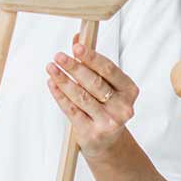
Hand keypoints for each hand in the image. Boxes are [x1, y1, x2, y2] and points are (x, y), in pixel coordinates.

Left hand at [46, 35, 138, 159]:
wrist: (107, 143)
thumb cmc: (106, 107)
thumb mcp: (106, 85)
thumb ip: (93, 62)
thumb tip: (78, 38)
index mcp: (129, 90)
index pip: (109, 70)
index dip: (92, 57)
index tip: (76, 47)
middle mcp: (123, 107)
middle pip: (95, 83)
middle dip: (74, 67)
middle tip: (59, 56)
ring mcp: (109, 121)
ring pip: (81, 97)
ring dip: (64, 80)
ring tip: (51, 68)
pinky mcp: (92, 133)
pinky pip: (72, 110)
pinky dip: (60, 96)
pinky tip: (52, 84)